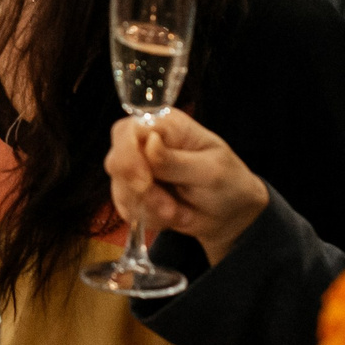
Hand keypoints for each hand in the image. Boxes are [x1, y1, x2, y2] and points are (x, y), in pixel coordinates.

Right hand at [105, 110, 269, 264]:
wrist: (228, 214)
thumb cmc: (227, 183)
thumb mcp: (210, 172)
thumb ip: (176, 161)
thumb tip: (149, 142)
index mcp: (165, 125)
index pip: (128, 131)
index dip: (128, 156)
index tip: (143, 183)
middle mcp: (145, 142)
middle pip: (116, 161)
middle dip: (142, 192)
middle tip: (170, 209)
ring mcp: (136, 168)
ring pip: (120, 190)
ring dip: (151, 209)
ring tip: (180, 213)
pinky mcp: (133, 193)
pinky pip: (127, 209)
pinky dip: (150, 219)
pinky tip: (172, 216)